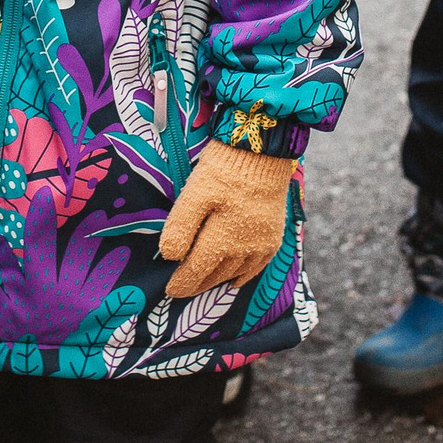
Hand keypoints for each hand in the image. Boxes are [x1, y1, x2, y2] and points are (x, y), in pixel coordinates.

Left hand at [158, 145, 298, 298]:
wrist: (263, 152)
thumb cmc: (224, 170)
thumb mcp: (194, 194)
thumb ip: (181, 227)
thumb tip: (170, 256)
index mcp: (222, 240)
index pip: (197, 271)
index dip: (182, 283)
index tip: (169, 291)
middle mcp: (244, 249)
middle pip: (216, 275)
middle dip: (197, 285)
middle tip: (181, 290)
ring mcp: (261, 244)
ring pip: (236, 274)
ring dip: (217, 281)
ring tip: (202, 284)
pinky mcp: (273, 236)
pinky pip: (257, 267)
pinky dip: (243, 276)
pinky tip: (235, 279)